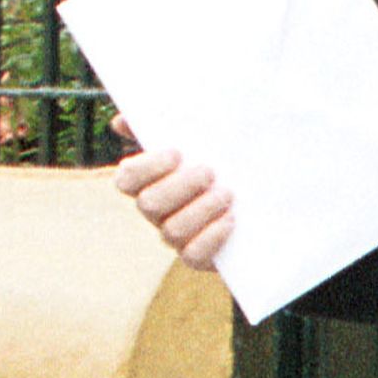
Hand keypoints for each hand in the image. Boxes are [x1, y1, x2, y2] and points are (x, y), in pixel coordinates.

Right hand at [112, 117, 232, 268]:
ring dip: (201, 210)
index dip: (147, 167)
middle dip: (180, 187)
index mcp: (149, 181)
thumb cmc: (217, 163)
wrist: (256, 201)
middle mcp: (156, 211)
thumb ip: (160, 128)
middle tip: (210, 172)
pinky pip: (193, 254)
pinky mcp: (196, 256)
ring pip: (172, 231)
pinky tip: (230, 219)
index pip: (126, 179)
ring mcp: (173, 235)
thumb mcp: (195, 141)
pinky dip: (212, 236)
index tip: (177, 153)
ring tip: (226, 193)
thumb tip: (121, 122)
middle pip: (149, 205)